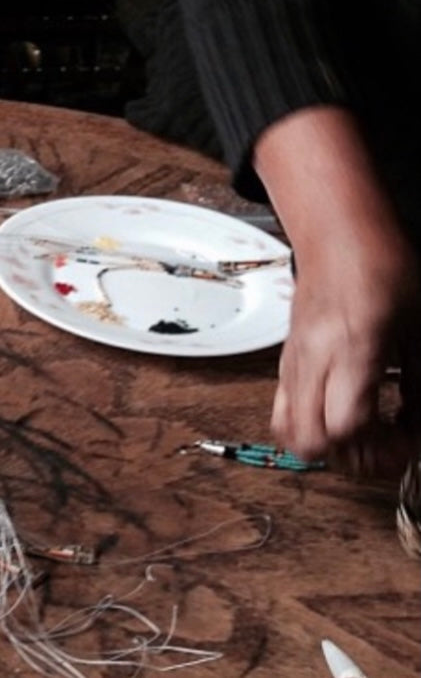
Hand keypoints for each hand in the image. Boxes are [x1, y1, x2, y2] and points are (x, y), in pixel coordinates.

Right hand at [270, 217, 418, 476]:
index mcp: (351, 348)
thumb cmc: (382, 267)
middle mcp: (314, 358)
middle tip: (388, 444)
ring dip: (329, 445)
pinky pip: (283, 408)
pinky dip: (310, 425)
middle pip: (312, 440)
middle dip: (355, 457)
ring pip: (289, 430)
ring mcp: (294, 359)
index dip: (382, 449)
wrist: (338, 234)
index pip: (347, 426)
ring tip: (364, 433)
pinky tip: (342, 412)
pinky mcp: (287, 357)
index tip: (410, 442)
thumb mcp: (420, 327)